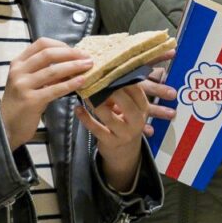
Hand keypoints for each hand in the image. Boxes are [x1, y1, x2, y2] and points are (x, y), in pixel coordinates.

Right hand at [0, 38, 98, 150]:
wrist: (6, 126)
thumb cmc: (20, 102)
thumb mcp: (28, 82)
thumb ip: (43, 71)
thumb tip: (70, 63)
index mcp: (18, 62)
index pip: (41, 44)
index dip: (61, 45)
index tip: (76, 50)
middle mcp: (19, 71)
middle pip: (48, 54)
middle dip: (71, 54)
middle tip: (87, 57)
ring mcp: (23, 85)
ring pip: (53, 71)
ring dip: (74, 67)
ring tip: (88, 66)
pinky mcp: (31, 100)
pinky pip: (55, 89)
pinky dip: (70, 84)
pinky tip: (82, 81)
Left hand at [77, 76, 157, 192]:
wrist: (124, 152)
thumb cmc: (125, 122)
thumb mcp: (130, 109)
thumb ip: (122, 93)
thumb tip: (106, 72)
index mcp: (143, 109)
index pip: (137, 91)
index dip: (124, 80)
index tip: (110, 70)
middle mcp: (137, 121)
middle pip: (126, 104)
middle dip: (111, 91)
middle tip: (97, 81)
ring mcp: (124, 134)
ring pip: (109, 116)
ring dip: (95, 104)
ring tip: (86, 94)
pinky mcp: (110, 143)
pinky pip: (95, 129)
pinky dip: (85, 118)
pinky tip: (78, 109)